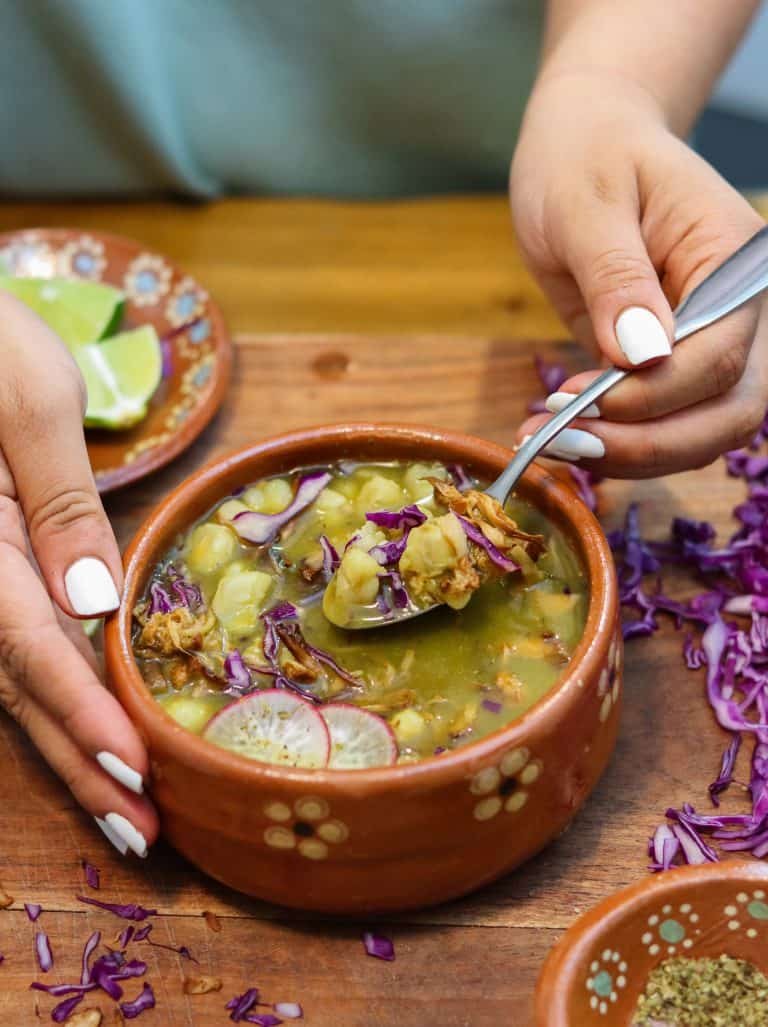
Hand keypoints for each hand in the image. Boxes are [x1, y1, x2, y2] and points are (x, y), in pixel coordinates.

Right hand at [0, 291, 157, 855]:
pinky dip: (55, 696)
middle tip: (140, 833)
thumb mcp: (27, 399)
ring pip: (14, 677)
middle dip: (79, 763)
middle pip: (17, 685)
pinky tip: (90, 733)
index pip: (26, 644)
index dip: (80, 712)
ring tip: (125, 812)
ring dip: (67, 746)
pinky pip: (14, 644)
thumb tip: (94, 604)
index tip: (134, 771)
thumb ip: (60, 501)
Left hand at [510, 70, 767, 476]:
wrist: (585, 145)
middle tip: (564, 445)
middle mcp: (740, 309)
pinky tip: (562, 435)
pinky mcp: (674, 365)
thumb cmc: (585, 156)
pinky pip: (667, 423)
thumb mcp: (586, 204)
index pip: (719, 357)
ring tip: (550, 443)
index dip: (650, 399)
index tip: (576, 406)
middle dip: (649, 444)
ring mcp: (712, 342)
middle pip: (730, 411)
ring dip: (634, 455)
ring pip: (705, 431)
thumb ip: (616, 277)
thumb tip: (643, 356)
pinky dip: (621, 442)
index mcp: (734, 261)